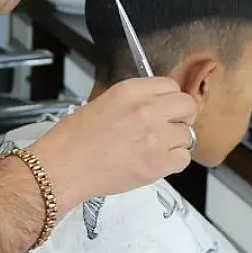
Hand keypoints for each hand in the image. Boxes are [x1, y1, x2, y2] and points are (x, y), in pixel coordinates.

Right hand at [28, 77, 196, 209]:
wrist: (63, 167)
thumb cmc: (73, 140)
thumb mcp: (101, 104)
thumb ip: (133, 101)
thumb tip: (157, 106)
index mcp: (130, 91)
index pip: (171, 85)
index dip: (168, 99)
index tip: (165, 107)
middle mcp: (146, 110)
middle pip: (188, 106)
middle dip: (181, 117)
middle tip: (167, 127)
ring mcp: (156, 137)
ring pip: (187, 135)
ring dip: (173, 142)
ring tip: (149, 148)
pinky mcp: (159, 162)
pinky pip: (183, 158)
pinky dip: (172, 162)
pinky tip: (151, 161)